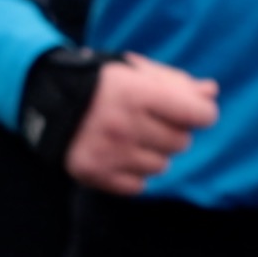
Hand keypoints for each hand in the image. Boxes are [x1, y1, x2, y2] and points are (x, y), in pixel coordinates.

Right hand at [65, 54, 218, 196]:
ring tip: (132, 137)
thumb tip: (211, 93)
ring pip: (161, 166)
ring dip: (153, 153)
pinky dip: (134, 173)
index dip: (200, 113)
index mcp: (137, 93)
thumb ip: (176, 82)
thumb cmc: (101, 82)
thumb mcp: (137, 71)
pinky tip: (119, 154)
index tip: (191, 111)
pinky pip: (138, 186)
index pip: (198, 115)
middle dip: (172, 131)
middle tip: (150, 121)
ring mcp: (110, 153)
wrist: (46, 100)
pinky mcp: (97, 174)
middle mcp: (125, 125)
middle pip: (181, 142)